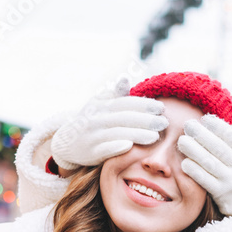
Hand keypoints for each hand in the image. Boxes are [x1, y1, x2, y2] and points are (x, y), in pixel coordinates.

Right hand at [50, 78, 167, 169]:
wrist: (67, 142)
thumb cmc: (90, 121)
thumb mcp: (99, 105)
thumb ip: (114, 95)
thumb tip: (125, 78)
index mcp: (101, 106)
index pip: (125, 103)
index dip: (143, 105)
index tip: (161, 108)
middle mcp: (96, 119)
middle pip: (124, 118)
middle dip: (145, 120)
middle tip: (164, 123)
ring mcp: (92, 136)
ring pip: (117, 133)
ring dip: (136, 135)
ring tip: (155, 137)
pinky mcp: (90, 153)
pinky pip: (104, 149)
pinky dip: (115, 147)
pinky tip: (130, 146)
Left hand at [178, 114, 231, 214]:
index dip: (218, 126)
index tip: (205, 119)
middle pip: (219, 147)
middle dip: (202, 135)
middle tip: (187, 125)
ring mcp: (231, 181)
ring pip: (209, 162)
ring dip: (194, 150)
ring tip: (182, 141)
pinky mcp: (220, 194)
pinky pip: (204, 180)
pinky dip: (194, 170)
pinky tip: (184, 162)